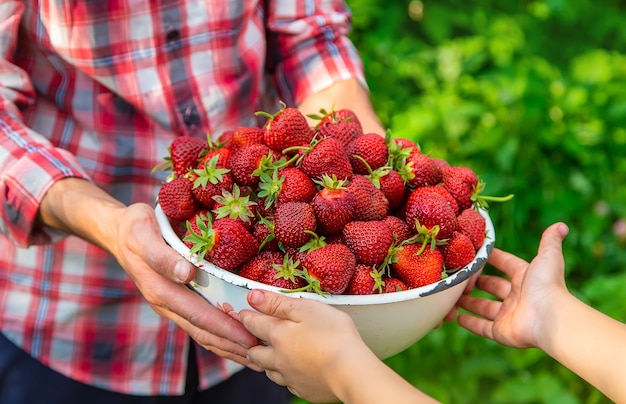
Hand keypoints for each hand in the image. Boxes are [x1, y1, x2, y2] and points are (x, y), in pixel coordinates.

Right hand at [111, 203, 260, 366]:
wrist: (117, 231)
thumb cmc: (133, 228)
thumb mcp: (143, 235)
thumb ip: (162, 256)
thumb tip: (186, 274)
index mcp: (161, 290)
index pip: (199, 315)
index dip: (225, 328)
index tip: (248, 337)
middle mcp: (166, 302)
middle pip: (203, 332)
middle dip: (232, 345)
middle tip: (262, 354)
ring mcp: (171, 304)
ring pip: (201, 331)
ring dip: (227, 345)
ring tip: (254, 354)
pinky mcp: (175, 300)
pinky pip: (199, 322)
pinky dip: (219, 334)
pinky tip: (236, 338)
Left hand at [239, 290, 439, 403]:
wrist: (352, 372)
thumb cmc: (334, 336)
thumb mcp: (306, 308)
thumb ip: (278, 303)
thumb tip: (253, 296)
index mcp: (278, 335)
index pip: (253, 324)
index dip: (246, 316)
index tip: (244, 313)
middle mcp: (278, 359)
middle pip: (255, 352)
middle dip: (251, 344)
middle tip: (253, 338)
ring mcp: (290, 377)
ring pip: (269, 371)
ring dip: (267, 362)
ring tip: (272, 355)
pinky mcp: (303, 390)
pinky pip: (287, 384)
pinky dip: (286, 376)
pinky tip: (294, 371)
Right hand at [457, 222, 569, 347]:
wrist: (551, 320)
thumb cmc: (548, 286)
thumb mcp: (547, 257)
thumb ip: (550, 241)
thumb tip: (561, 225)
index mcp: (525, 278)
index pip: (506, 265)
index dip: (493, 258)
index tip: (476, 253)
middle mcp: (517, 296)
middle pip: (492, 287)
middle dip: (476, 282)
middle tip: (459, 277)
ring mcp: (508, 315)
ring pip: (484, 307)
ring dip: (468, 302)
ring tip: (451, 296)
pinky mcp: (501, 332)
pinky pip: (482, 327)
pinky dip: (470, 323)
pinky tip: (456, 317)